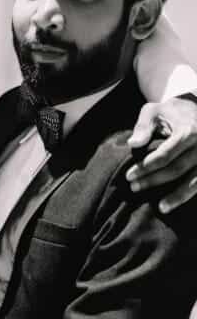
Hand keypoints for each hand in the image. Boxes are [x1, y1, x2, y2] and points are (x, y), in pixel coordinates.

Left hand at [127, 97, 196, 212]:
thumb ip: (143, 126)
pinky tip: (179, 203)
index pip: (164, 155)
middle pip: (177, 169)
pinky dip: (190, 194)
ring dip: (178, 196)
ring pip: (195, 182)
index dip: (146, 167)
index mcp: (188, 131)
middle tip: (134, 188)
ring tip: (161, 208)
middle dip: (154, 181)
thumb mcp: (154, 110)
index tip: (129, 176)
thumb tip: (132, 144)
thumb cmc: (171, 112)